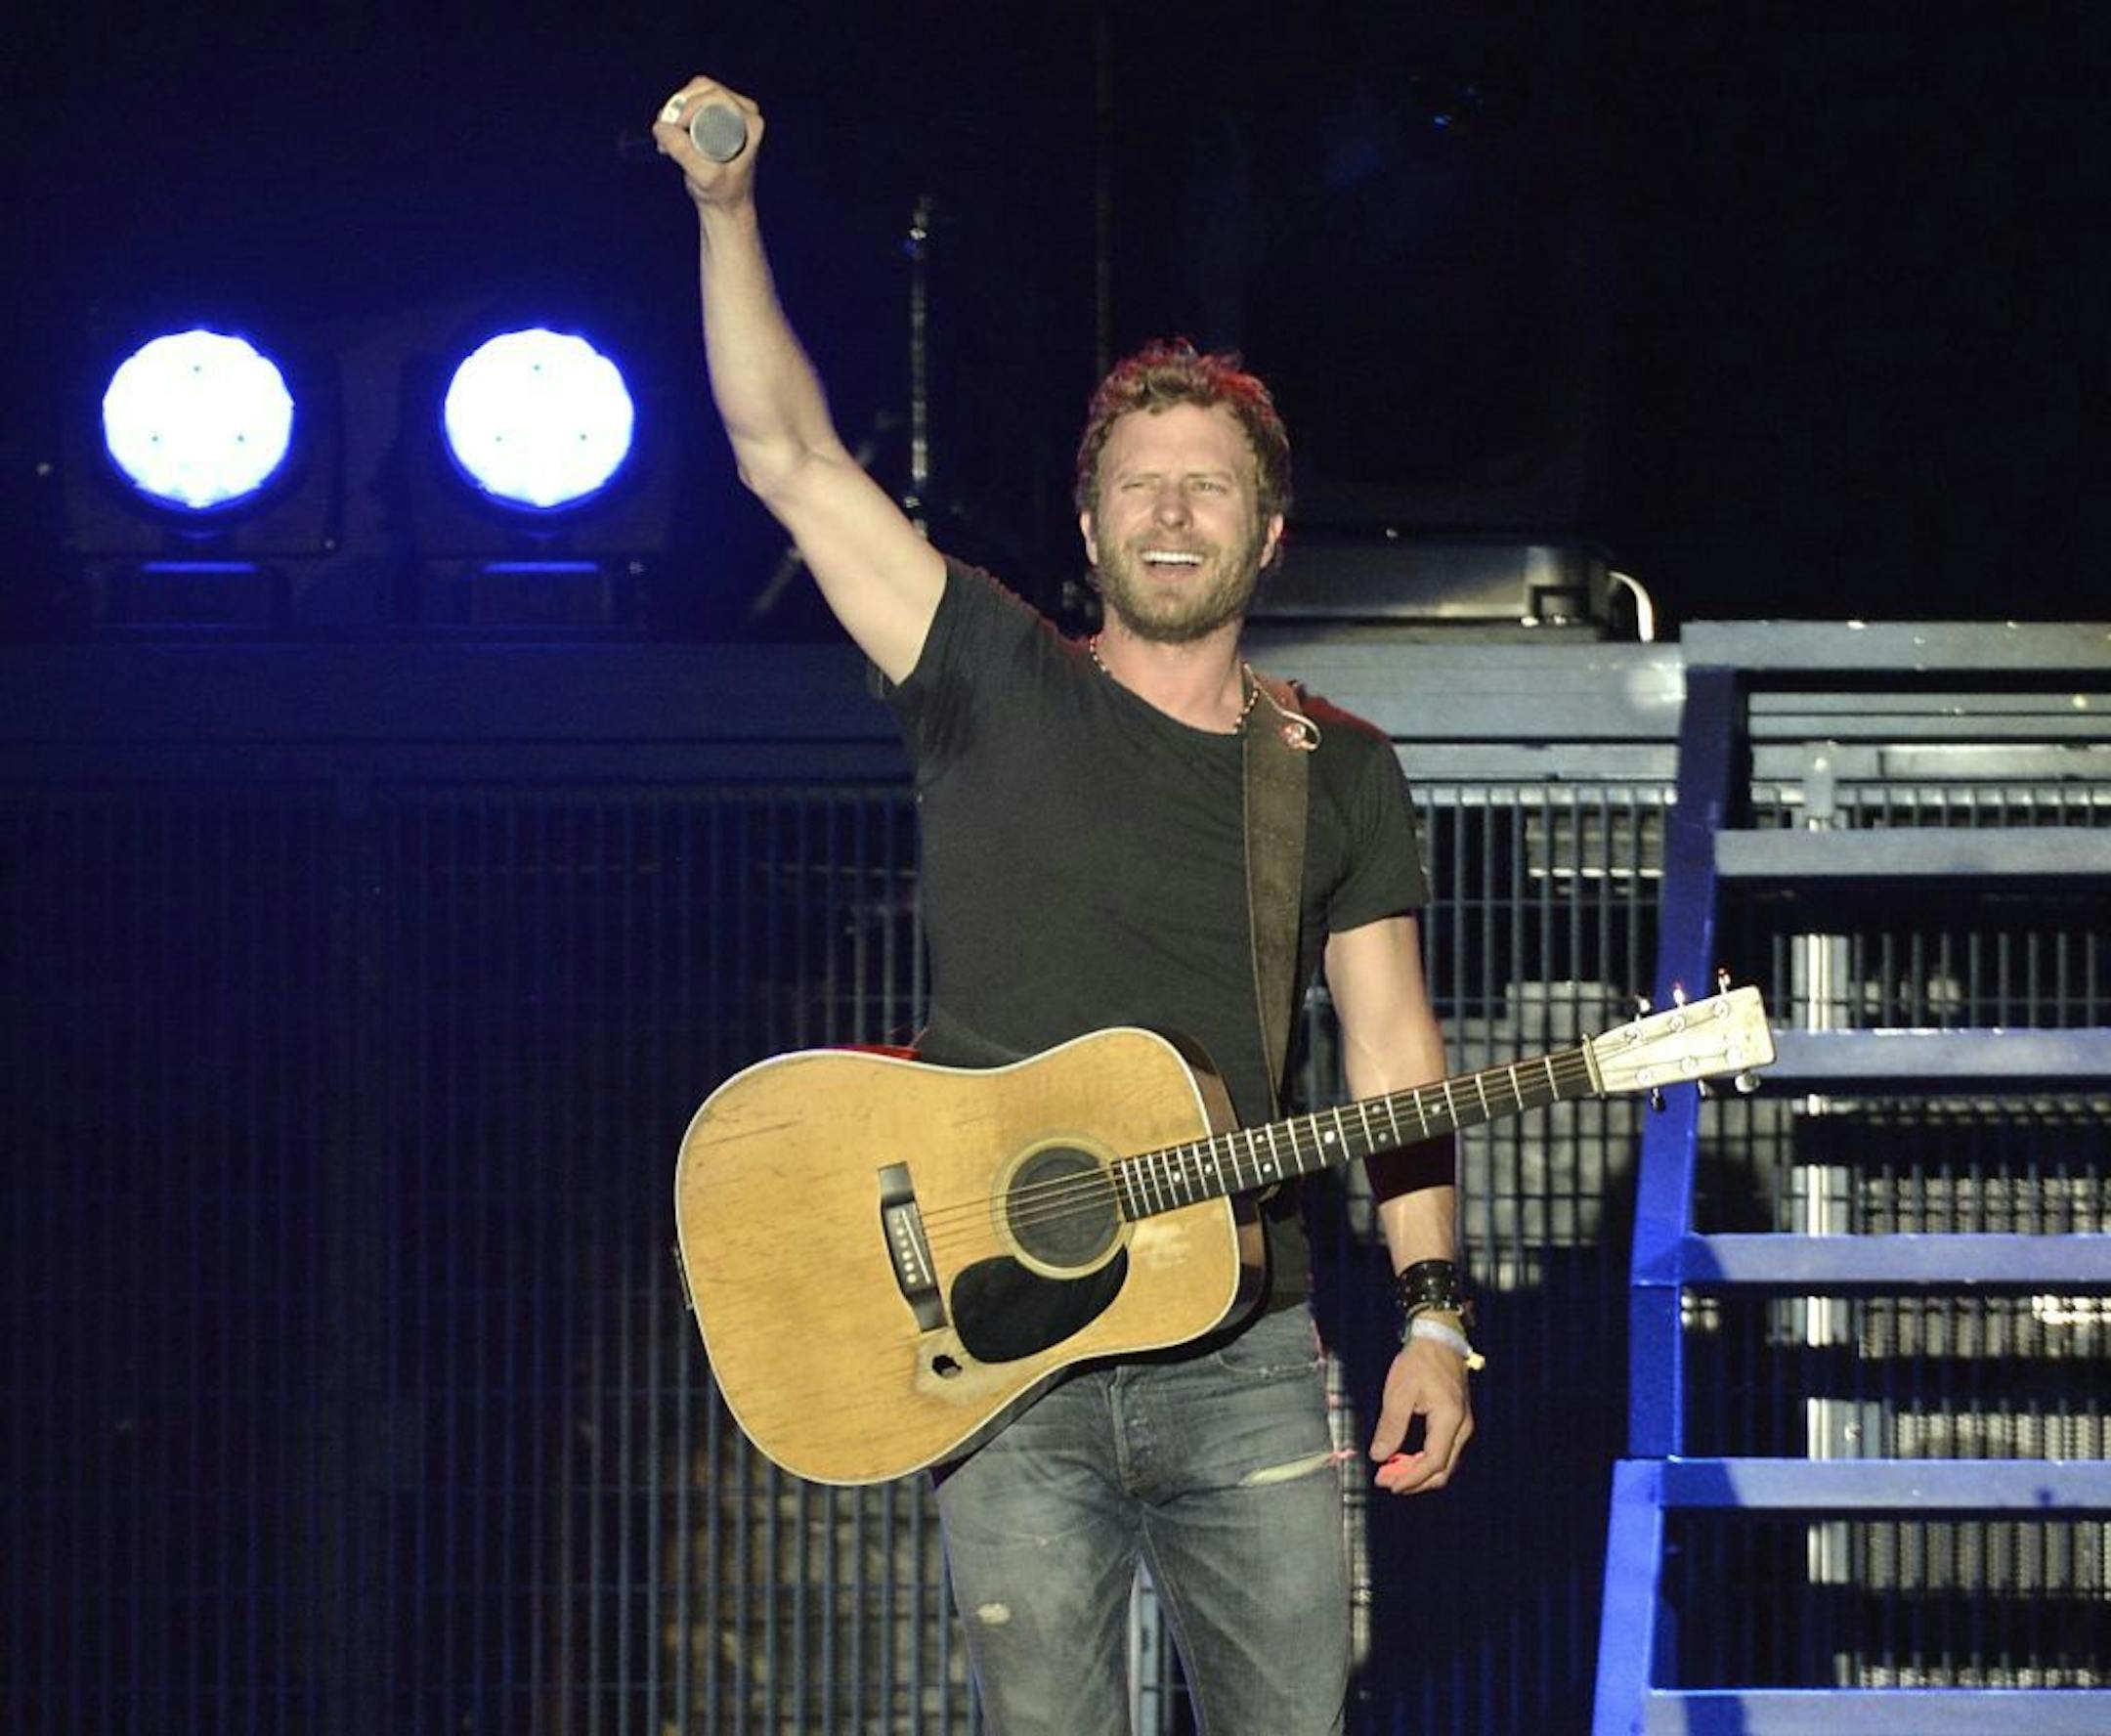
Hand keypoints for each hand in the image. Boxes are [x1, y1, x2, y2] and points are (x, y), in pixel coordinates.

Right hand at [651, 76, 763, 209]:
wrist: (725, 204)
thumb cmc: (722, 193)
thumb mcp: (704, 176)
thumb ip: (683, 152)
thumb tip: (660, 126)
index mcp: (750, 123)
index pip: (716, 96)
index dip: (690, 106)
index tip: (675, 128)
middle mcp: (744, 112)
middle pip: (704, 89)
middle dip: (680, 107)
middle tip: (666, 131)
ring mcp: (732, 111)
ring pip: (694, 92)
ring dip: (675, 110)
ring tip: (667, 138)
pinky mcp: (717, 114)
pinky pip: (691, 100)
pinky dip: (677, 114)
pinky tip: (671, 135)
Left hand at [1368, 1335, 1472, 1494]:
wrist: (1439, 1340)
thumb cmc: (1420, 1361)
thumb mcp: (1399, 1392)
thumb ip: (1391, 1426)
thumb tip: (1379, 1456)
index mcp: (1450, 1420)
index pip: (1434, 1462)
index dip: (1411, 1478)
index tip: (1388, 1484)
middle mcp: (1462, 1428)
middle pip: (1442, 1469)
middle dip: (1413, 1480)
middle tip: (1385, 1481)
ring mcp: (1462, 1426)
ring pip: (1444, 1463)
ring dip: (1417, 1472)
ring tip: (1389, 1470)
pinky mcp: (1457, 1422)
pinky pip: (1443, 1451)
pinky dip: (1423, 1460)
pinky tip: (1402, 1457)